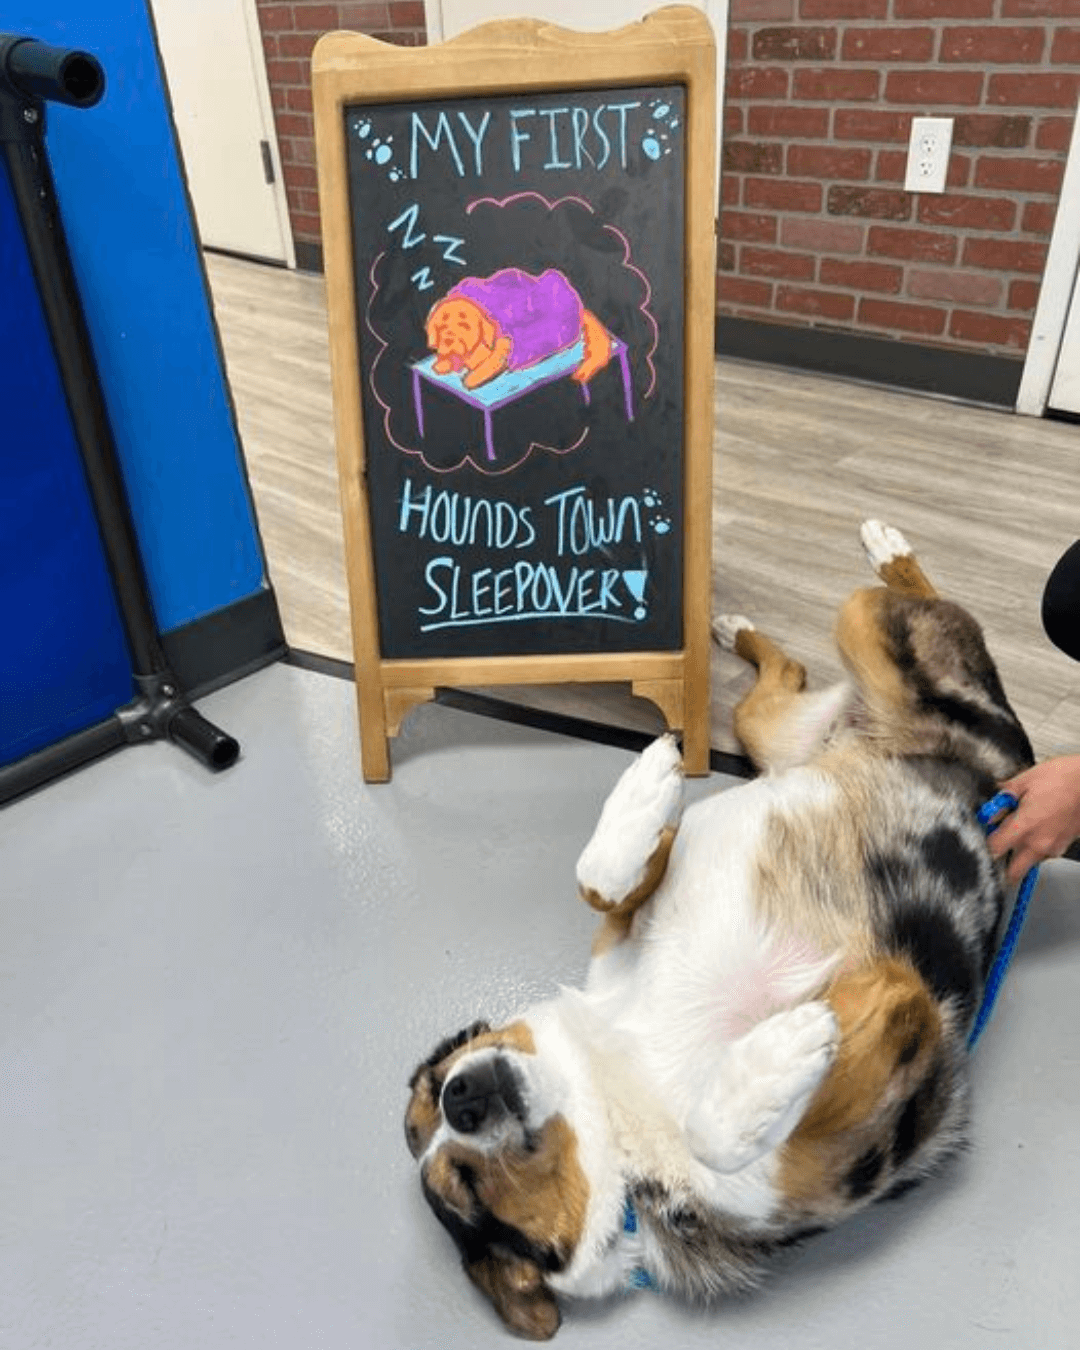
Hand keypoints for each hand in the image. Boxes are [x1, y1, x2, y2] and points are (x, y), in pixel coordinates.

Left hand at [987, 755, 1079, 883]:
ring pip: (1028, 863)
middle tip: (996, 847)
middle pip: (1012, 872)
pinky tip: (1036, 826)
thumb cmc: (1064, 777)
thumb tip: (989, 810)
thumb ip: (1002, 798)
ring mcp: (1053, 848)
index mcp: (1025, 827)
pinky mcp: (1063, 846)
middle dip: (1001, 865)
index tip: (981, 838)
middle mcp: (1039, 843)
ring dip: (1018, 853)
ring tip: (1018, 828)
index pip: (994, 850)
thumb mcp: (1024, 780)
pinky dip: (1034, 845)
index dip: (983, 845)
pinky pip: (1042, 853)